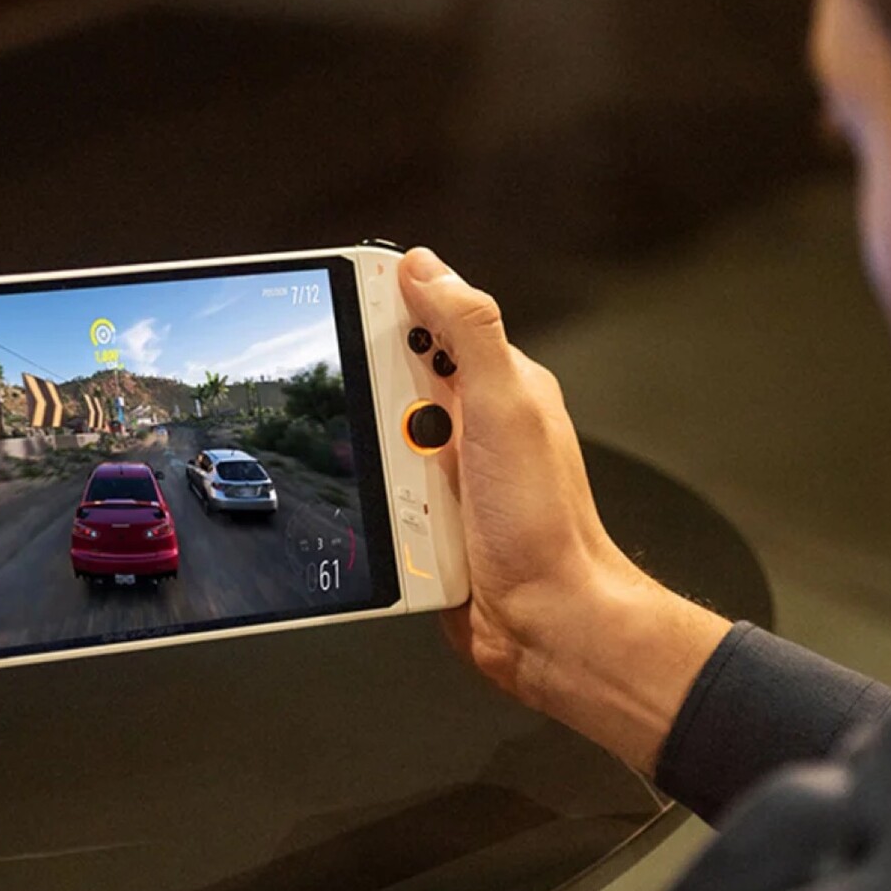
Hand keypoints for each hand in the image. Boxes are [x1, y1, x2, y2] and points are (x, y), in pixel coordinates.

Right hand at [398, 249, 728, 772]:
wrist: (544, 623)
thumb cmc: (542, 525)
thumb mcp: (506, 406)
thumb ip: (468, 331)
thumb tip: (424, 267)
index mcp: (496, 382)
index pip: (429, 315)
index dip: (386, 302)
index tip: (346, 296)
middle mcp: (471, 422)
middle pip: (387, 380)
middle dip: (370, 401)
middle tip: (398, 433)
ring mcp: (446, 470)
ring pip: (373, 440)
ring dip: (374, 463)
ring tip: (408, 492)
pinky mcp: (425, 515)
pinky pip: (375, 494)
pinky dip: (374, 504)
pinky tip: (393, 520)